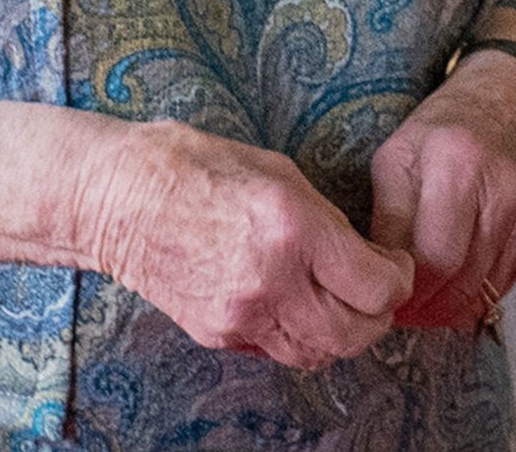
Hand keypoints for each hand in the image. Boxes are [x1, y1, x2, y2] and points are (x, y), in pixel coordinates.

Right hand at [93, 119, 413, 368]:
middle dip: (376, 315)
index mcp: (291, 226)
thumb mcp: (274, 168)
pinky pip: (278, 351)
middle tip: (375, 291)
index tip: (394, 266)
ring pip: (319, 352)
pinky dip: (298, 335)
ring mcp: (243, 315)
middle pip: (355, 332)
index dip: (397, 279)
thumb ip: (322, 218)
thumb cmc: (191, 163)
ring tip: (338, 303)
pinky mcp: (219, 335)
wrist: (118, 196)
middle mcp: (273, 279)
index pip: (375, 286)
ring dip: (340, 333)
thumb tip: (356, 258)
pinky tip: (292, 304)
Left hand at [369, 51, 515, 330]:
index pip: (432, 259)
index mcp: (458, 166)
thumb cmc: (445, 124)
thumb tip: (380, 273)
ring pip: (482, 296)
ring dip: (445, 310)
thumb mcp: (400, 151)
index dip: (403, 290)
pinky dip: (472, 298)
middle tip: (395, 309)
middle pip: (460, 286)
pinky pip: (502, 288)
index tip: (380, 295)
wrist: (512, 101)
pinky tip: (448, 286)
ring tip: (416, 302)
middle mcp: (502, 196)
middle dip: (423, 308)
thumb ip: (388, 213)